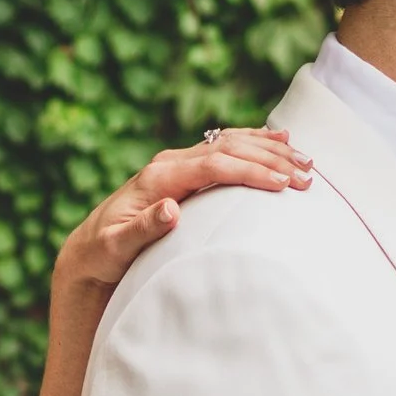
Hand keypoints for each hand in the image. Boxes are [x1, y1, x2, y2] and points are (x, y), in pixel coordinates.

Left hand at [54, 126, 312, 295]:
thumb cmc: (104, 252)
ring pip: (232, 144)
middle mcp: (169, 163)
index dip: (248, 172)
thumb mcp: (116, 247)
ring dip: (270, 150)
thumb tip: (171, 209)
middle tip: (306, 177)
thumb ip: (142, 228)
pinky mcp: (185, 169)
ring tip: (306, 161)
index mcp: (158, 177)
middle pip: (228, 150)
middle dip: (270, 160)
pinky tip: (281, 143)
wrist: (89, 247)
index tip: (280, 185)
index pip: (212, 165)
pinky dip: (255, 143)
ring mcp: (178, 162)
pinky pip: (226, 148)